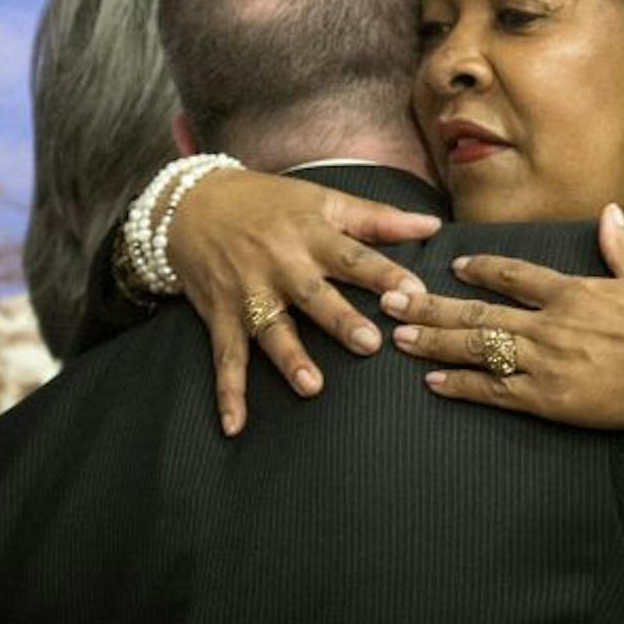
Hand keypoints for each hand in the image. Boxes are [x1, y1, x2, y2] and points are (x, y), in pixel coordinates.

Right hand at [166, 168, 441, 434]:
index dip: (383, 274)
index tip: (415, 293)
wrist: (190, 204)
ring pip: (270, 328)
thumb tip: (433, 224)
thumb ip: (378, 218)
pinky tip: (234, 424)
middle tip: (370, 343)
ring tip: (312, 386)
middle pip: (313, 294)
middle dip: (340, 319)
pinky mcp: (219, 315)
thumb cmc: (268, 202)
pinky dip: (228, 392)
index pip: (352, 255)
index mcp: (310, 235)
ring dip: (289, 358)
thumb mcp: (322, 199)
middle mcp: (279, 264)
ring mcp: (247, 292)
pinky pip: (224, 357)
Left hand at [383, 204, 623, 428]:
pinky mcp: (550, 399)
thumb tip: (609, 212)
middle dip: (432, 307)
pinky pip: (496, 392)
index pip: (514, 275)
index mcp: (572, 291)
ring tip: (399, 337)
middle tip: (392, 300)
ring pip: (477, 350)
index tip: (455, 265)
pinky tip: (434, 382)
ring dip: (435, 343)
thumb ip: (622, 245)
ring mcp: (545, 362)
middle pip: (478, 313)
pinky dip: (462, 386)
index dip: (482, 268)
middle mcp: (549, 323)